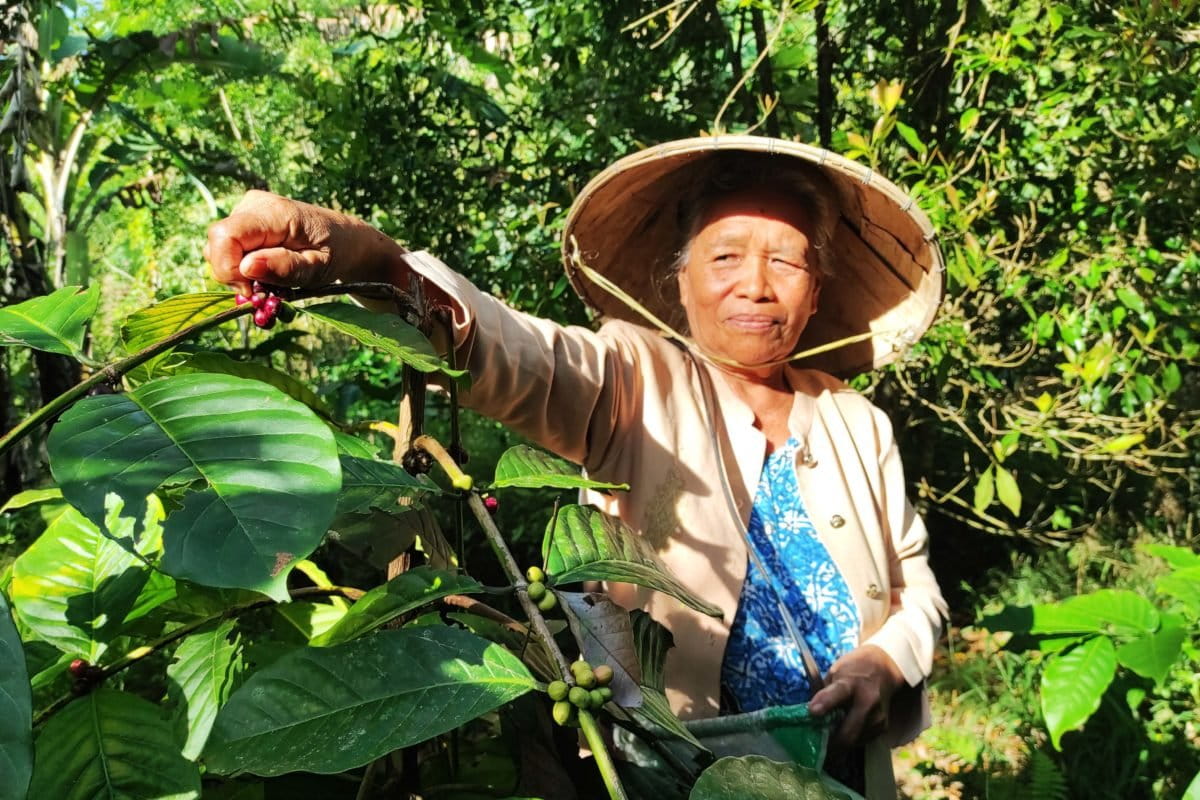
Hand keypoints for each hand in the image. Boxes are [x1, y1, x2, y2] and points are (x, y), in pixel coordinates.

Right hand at [204, 190, 405, 294]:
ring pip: (218, 248)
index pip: (225, 235)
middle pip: (216, 244)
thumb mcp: (319, 267)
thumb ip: (285, 267)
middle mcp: (255, 204)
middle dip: (234, 276)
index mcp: (276, 212)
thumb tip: (246, 267)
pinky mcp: (246, 220)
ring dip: (239, 273)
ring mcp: (248, 209)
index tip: (252, 291)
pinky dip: (242, 267)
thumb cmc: (337, 253)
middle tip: (265, 291)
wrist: (347, 240)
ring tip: (272, 280)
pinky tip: (266, 271)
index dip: (228, 268)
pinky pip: (227, 248)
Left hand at [807, 645, 904, 747]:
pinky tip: (845, 731)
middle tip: (816, 749)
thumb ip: (824, 693)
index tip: (812, 711)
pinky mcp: (882, 727)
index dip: (826, 702)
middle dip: (830, 744)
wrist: (883, 669)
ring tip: (829, 739)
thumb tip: (809, 715)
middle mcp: (868, 701)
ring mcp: (877, 717)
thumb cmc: (852, 671)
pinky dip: (850, 739)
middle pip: (848, 732)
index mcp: (852, 683)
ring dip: (839, 744)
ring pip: (853, 741)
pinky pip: (861, 740)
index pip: (839, 692)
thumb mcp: (835, 674)